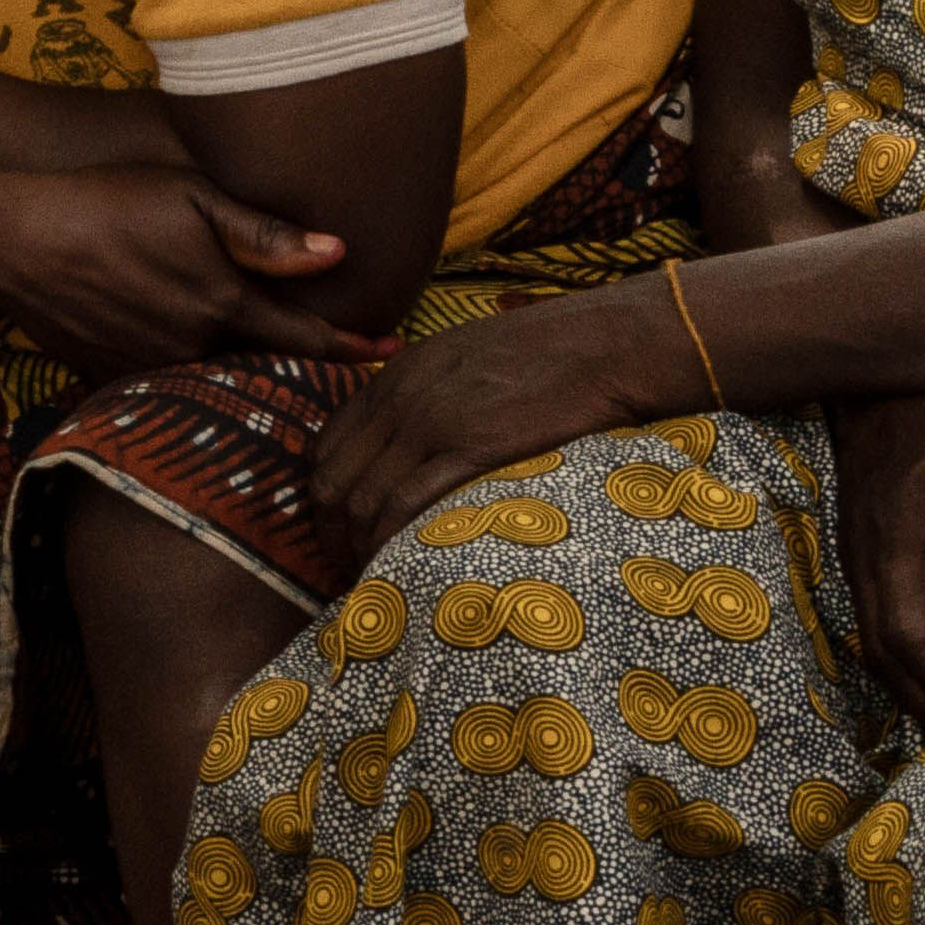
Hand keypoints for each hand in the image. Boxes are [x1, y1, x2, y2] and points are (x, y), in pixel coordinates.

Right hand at [0, 165, 384, 375]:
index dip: (353, 348)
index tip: (390, 352)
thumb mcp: (190, 196)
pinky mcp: (110, 377)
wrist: (12, 240)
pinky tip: (200, 366)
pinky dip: (195, 382)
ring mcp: (150, 370)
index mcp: (222, 304)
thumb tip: (339, 254)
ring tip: (281, 372)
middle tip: (346, 367)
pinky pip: (168, 388)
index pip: (306, 339)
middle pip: (267, 369)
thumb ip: (264, 234)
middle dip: (306, 370)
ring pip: (219, 382)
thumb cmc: (106, 201)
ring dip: (251, 379)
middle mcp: (193, 349)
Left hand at [309, 286, 687, 565]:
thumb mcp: (463, 360)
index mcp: (395, 376)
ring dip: (358, 548)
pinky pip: (405, 504)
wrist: (603, 344)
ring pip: (362, 499)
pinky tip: (400, 567)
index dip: (321, 499)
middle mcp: (400, 398)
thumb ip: (423, 395)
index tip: (337, 533)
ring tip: (373, 580)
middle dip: (329, 534)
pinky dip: (391, 543)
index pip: (325, 447)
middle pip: (332, 480)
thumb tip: (405, 445)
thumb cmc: (547, 356)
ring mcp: (431, 422)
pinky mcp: (469, 448)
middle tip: (348, 570)